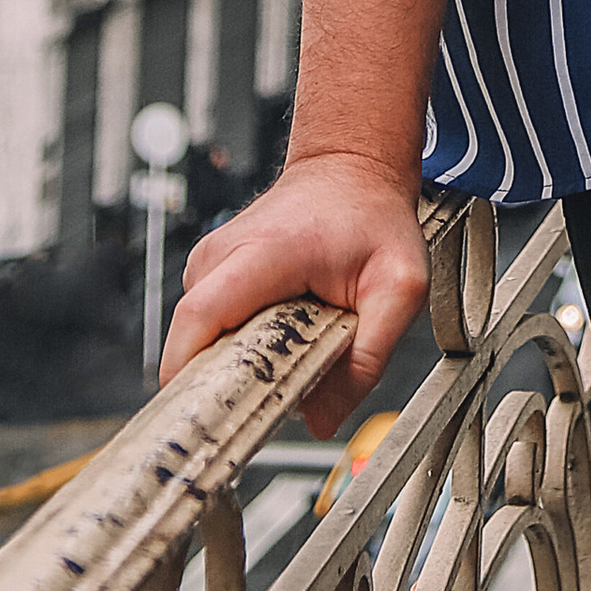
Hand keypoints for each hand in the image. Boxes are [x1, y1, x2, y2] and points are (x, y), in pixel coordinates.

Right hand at [158, 148, 430, 439]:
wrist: (352, 168)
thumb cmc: (373, 218)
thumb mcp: (398, 288)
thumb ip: (367, 359)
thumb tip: (320, 420)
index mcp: (264, 253)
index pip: (200, 319)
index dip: (192, 377)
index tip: (209, 422)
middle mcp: (223, 254)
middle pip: (192, 342)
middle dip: (223, 386)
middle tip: (272, 401)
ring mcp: (210, 261)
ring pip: (200, 341)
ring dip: (236, 364)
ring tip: (288, 355)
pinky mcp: (210, 273)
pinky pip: (208, 329)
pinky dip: (237, 346)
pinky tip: (277, 338)